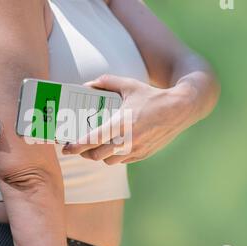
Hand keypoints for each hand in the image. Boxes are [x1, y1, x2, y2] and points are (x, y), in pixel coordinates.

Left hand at [62, 74, 197, 164]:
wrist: (181, 109)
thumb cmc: (153, 96)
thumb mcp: (130, 85)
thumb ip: (107, 82)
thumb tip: (88, 84)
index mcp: (122, 123)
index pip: (93, 139)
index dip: (76, 146)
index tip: (65, 148)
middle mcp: (128, 140)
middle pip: (96, 155)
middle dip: (83, 153)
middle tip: (77, 146)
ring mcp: (136, 150)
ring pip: (108, 161)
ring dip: (98, 156)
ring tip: (94, 147)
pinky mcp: (143, 155)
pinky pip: (121, 161)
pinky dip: (113, 157)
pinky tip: (112, 147)